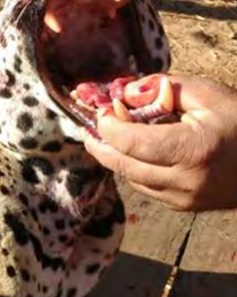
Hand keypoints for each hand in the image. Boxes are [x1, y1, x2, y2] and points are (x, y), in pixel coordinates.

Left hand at [85, 75, 236, 210]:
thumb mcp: (208, 95)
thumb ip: (163, 89)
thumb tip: (126, 93)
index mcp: (193, 150)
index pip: (132, 143)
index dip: (109, 126)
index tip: (101, 110)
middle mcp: (186, 180)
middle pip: (123, 166)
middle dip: (101, 145)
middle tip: (89, 127)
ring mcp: (185, 199)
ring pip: (132, 179)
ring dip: (117, 157)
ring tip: (110, 136)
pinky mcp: (185, 207)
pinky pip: (147, 187)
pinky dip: (136, 169)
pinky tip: (137, 152)